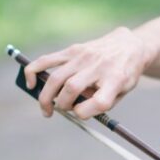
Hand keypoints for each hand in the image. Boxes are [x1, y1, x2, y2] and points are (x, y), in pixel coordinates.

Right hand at [24, 26, 148, 118]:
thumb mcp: (122, 93)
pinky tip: (30, 83)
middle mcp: (98, 66)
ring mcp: (83, 57)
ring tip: (46, 109)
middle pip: (72, 88)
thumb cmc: (125, 74)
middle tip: (60, 112)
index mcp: (116, 79)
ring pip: (56, 77)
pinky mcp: (73, 50)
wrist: (129, 45)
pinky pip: (47, 60)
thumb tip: (73, 111)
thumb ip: (101, 104)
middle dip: (63, 105)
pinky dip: (34, 71)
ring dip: (46, 96)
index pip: (99, 101)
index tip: (81, 114)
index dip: (85, 113)